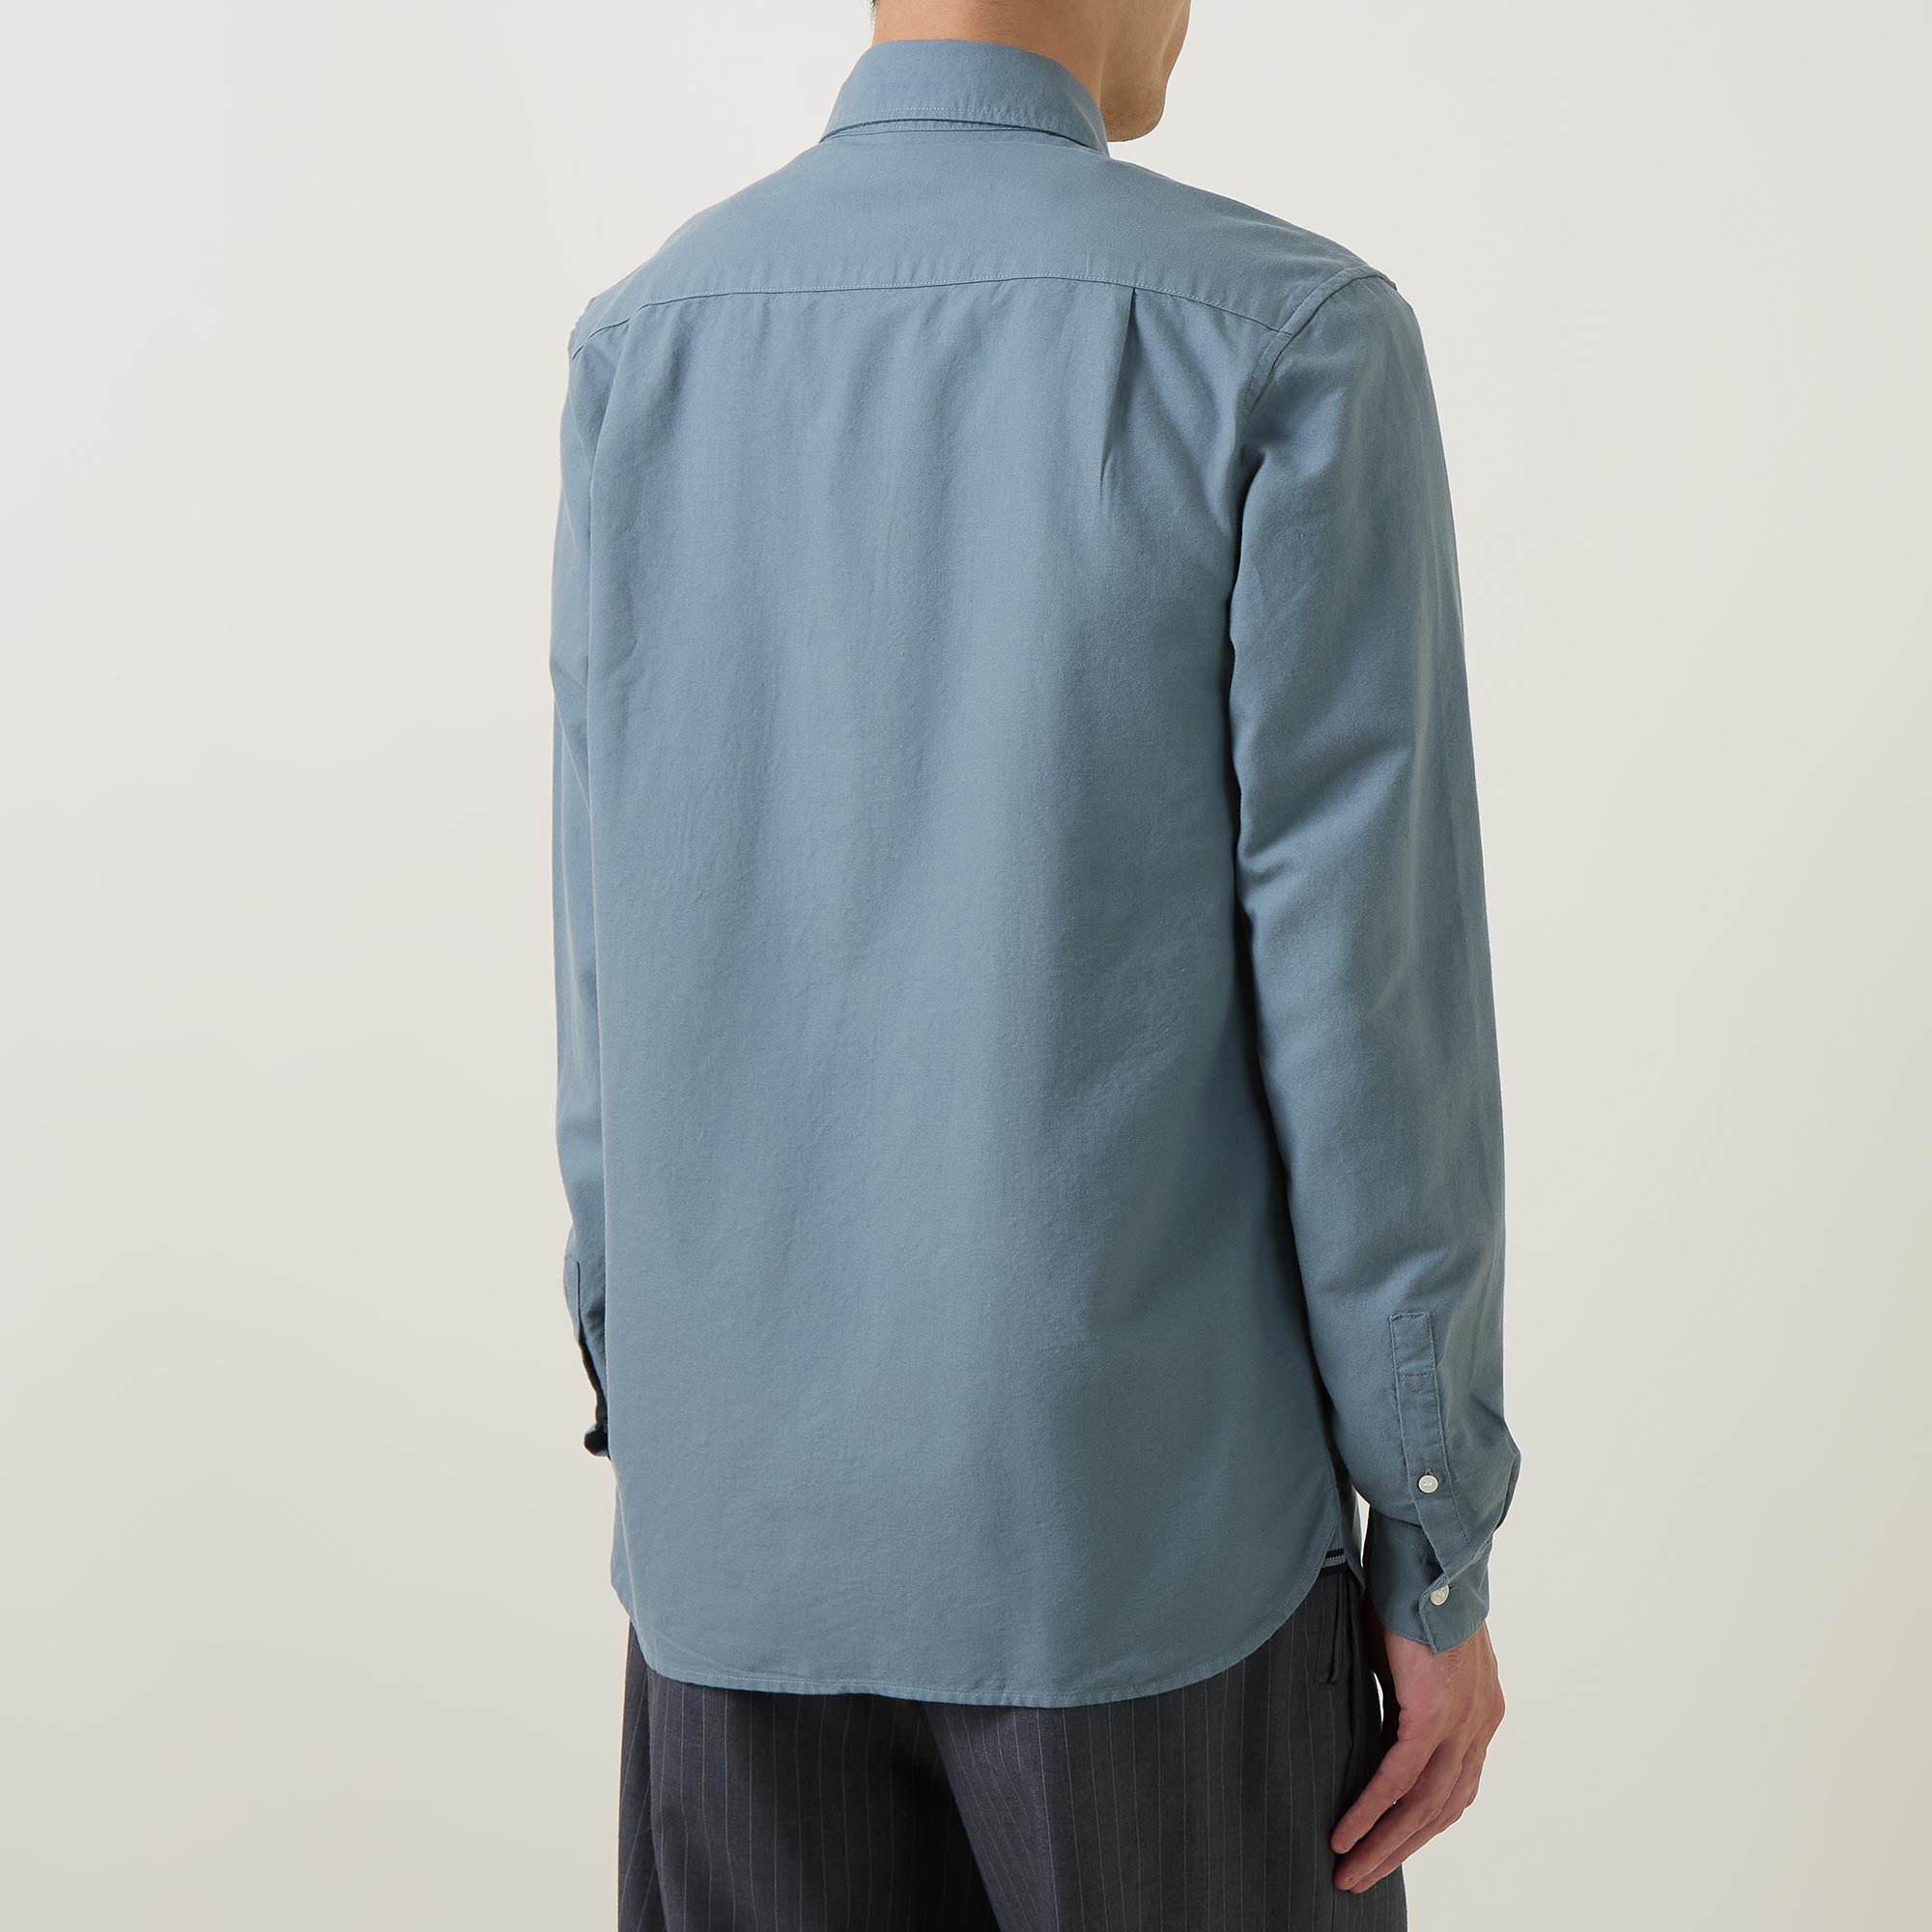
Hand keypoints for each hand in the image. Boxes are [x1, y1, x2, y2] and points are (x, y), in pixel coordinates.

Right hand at [1331, 1610, 1503, 1892]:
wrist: (1424, 1548)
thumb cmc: (1408, 1588)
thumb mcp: (1408, 1655)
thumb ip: (1401, 1693)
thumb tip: (1372, 1720)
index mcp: (1480, 1711)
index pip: (1453, 1787)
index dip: (1420, 1824)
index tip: (1387, 1848)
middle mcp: (1480, 1723)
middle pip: (1442, 1810)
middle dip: (1399, 1850)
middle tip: (1360, 1878)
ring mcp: (1462, 1721)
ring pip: (1423, 1806)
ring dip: (1384, 1844)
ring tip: (1347, 1870)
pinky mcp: (1434, 1712)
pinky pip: (1401, 1778)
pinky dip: (1371, 1810)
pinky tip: (1345, 1834)